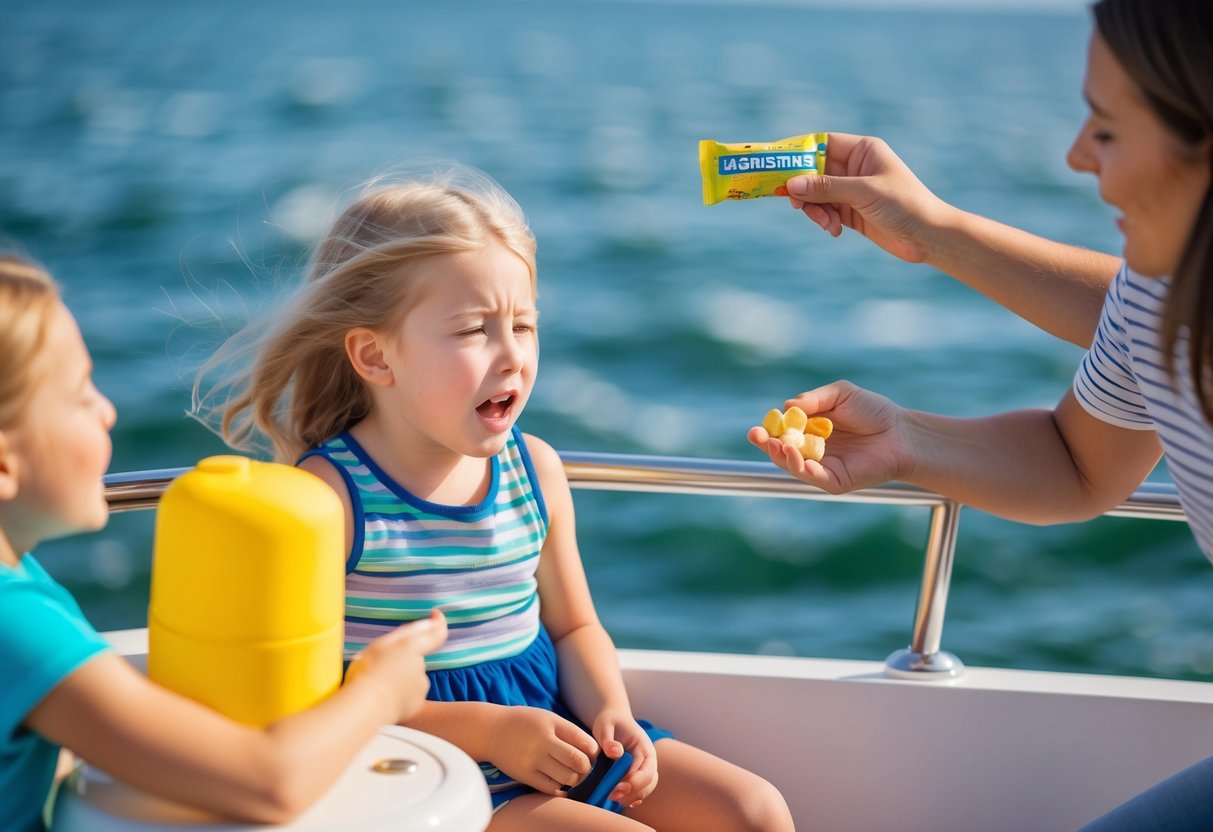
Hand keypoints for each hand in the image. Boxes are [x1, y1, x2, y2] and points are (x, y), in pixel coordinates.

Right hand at [344, 609, 446, 723]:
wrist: (366, 707)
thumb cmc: (367, 672)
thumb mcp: (382, 644)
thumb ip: (408, 632)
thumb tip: (430, 623)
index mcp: (410, 647)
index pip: (436, 634)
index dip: (439, 623)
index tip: (435, 615)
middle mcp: (420, 665)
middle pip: (415, 659)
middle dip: (402, 662)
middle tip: (379, 668)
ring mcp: (420, 686)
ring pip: (411, 678)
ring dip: (399, 679)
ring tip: (378, 685)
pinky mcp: (417, 704)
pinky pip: (409, 695)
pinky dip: (399, 695)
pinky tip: (383, 698)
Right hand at [486, 706, 597, 795]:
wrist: (492, 730)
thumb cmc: (526, 723)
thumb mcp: (548, 718)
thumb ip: (570, 732)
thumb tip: (593, 752)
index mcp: (551, 724)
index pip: (584, 741)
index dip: (593, 751)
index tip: (591, 753)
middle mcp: (542, 741)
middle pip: (578, 762)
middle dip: (587, 767)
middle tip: (584, 767)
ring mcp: (532, 760)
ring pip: (567, 778)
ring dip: (575, 779)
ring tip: (572, 774)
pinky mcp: (524, 775)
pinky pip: (550, 788)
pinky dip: (560, 788)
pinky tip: (560, 783)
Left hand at [593, 710, 657, 807]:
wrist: (612, 719)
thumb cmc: (609, 721)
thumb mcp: (605, 725)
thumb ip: (608, 739)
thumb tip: (616, 752)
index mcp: (644, 747)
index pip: (647, 770)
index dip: (635, 783)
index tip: (617, 788)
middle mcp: (647, 760)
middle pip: (649, 783)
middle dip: (633, 793)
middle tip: (612, 796)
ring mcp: (643, 767)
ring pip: (645, 789)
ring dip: (631, 797)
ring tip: (613, 798)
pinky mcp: (635, 774)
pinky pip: (638, 790)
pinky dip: (631, 797)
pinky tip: (620, 800)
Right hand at [748, 381, 911, 492]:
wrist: (901, 432)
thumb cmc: (873, 411)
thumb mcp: (841, 394)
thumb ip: (814, 399)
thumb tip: (787, 406)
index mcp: (808, 430)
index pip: (781, 433)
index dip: (767, 432)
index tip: (756, 428)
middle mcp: (811, 450)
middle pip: (781, 452)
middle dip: (767, 446)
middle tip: (758, 437)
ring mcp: (822, 467)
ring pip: (794, 466)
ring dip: (783, 457)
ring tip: (780, 445)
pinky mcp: (836, 480)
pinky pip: (815, 478)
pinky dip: (803, 470)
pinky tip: (798, 459)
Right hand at [779, 133, 952, 263]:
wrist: (928, 236)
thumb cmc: (904, 205)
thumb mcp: (863, 193)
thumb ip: (826, 188)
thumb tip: (791, 185)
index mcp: (862, 150)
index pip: (821, 144)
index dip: (798, 153)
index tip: (778, 166)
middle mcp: (855, 167)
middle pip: (813, 172)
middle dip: (804, 189)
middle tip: (793, 203)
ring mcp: (851, 190)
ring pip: (816, 195)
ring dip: (815, 210)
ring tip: (827, 224)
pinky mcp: (851, 212)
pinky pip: (825, 211)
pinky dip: (824, 220)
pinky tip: (834, 230)